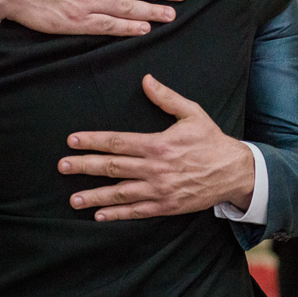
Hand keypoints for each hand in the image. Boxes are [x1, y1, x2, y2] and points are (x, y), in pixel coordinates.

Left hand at [58, 74, 255, 220]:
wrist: (234, 172)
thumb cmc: (212, 141)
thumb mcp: (193, 113)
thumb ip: (166, 98)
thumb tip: (146, 80)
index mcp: (158, 144)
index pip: (118, 142)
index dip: (93, 141)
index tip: (72, 141)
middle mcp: (155, 168)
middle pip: (112, 167)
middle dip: (85, 166)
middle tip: (62, 167)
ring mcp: (159, 190)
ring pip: (120, 193)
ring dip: (95, 196)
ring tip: (73, 199)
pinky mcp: (166, 206)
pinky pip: (137, 211)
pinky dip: (117, 214)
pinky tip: (99, 215)